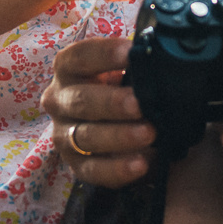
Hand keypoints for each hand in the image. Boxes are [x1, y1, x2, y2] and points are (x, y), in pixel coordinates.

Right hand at [44, 36, 153, 186]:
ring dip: (118, 136)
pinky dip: (118, 169)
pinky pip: (93, 170)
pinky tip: (141, 164)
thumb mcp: (125, 71)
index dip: (104, 54)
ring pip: (85, 136)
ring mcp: (63, 134)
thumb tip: (164, 55)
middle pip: (81, 100)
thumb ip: (138, 64)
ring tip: (149, 133)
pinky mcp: (75, 165)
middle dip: (111, 102)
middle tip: (139, 103)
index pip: (80, 56)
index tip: (131, 53)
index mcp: (69, 68)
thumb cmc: (122, 87)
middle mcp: (58, 100)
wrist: (118, 123)